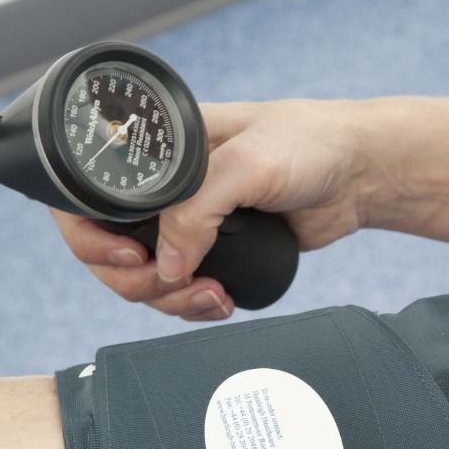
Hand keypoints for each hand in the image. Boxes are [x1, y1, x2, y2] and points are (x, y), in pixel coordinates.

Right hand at [52, 99, 378, 319]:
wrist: (360, 173)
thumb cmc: (309, 144)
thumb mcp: (248, 164)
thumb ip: (199, 211)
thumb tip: (167, 267)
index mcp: (157, 153)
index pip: (88, 196)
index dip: (91, 237)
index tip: (130, 258)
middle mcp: (165, 189)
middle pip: (109, 249)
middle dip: (133, 280)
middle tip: (169, 284)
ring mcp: (190, 223)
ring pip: (146, 277)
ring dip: (168, 299)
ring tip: (211, 298)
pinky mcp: (218, 252)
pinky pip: (184, 289)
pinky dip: (193, 304)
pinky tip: (221, 301)